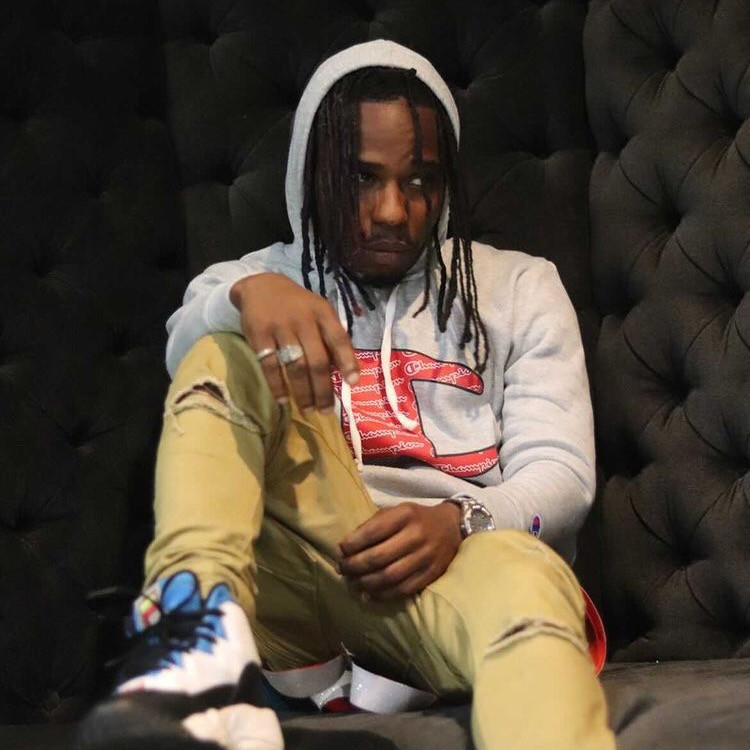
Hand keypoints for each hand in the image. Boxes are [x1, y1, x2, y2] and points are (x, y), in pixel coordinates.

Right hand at [230, 273, 359, 410]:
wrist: (261, 287)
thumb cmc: (298, 307)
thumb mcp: (318, 313)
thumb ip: (330, 338)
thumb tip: (342, 373)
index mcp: (322, 312)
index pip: (339, 339)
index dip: (348, 361)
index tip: (353, 383)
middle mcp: (303, 319)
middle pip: (317, 361)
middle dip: (323, 389)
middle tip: (326, 411)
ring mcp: (280, 327)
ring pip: (295, 366)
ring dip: (303, 393)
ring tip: (308, 410)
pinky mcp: (259, 334)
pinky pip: (269, 366)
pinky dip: (277, 386)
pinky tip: (283, 400)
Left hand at [338, 502, 461, 598]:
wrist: (451, 526)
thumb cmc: (415, 518)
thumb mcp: (396, 511)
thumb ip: (373, 525)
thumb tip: (346, 548)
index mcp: (405, 515)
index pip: (373, 532)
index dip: (353, 544)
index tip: (340, 550)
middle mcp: (417, 535)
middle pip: (379, 557)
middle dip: (355, 566)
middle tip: (342, 569)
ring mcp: (426, 556)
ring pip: (390, 576)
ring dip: (366, 583)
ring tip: (353, 583)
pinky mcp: (432, 574)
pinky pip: (404, 589)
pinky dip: (384, 594)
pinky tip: (371, 593)